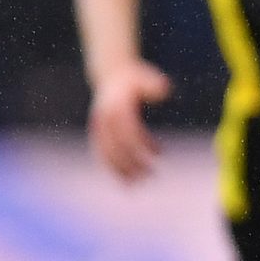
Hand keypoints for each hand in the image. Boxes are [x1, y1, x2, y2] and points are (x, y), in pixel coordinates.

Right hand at [88, 59, 170, 182]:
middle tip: (150, 176)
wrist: (110, 74)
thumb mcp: (146, 76)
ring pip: (106, 152)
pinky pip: (101, 153)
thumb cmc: (135, 77)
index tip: (160, 154)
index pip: (130, 129)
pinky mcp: (96, 132)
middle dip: (132, 162)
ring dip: (120, 170)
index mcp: (117, 105)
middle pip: (117, 145)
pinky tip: (123, 182)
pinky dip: (110, 168)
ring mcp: (97, 126)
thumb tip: (163, 90)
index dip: (144, 144)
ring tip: (135, 186)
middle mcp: (104, 117)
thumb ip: (154, 84)